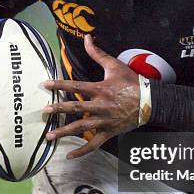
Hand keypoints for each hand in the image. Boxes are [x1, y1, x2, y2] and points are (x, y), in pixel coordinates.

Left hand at [43, 35, 139, 158]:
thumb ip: (98, 53)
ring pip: (81, 128)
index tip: (44, 85)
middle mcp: (100, 106)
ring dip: (64, 132)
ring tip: (49, 136)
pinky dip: (82, 151)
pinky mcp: (109, 132)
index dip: (59, 84)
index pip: (75, 85)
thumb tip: (87, 38)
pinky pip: (94, 144)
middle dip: (58, 109)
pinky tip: (70, 156)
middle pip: (75, 108)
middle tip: (44, 112)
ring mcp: (104, 121)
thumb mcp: (115, 65)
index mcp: (100, 89)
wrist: (150, 101)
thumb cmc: (132, 82)